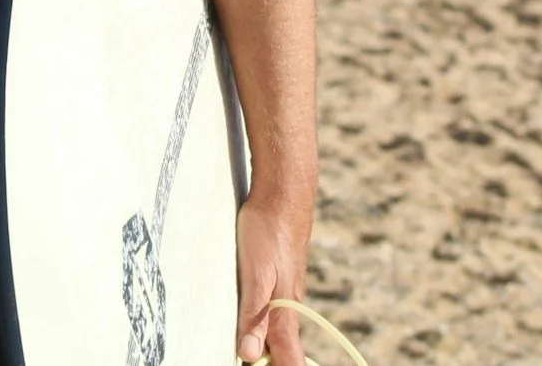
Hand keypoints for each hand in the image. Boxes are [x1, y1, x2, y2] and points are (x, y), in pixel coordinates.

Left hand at [236, 191, 310, 365]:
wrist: (284, 192)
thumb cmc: (269, 229)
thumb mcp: (255, 273)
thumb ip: (254, 314)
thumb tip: (250, 354)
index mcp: (286, 312)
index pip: (290, 359)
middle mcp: (291, 306)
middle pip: (286, 350)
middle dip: (273, 362)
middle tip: (250, 362)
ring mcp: (288, 292)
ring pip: (282, 331)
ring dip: (269, 348)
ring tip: (250, 354)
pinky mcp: (281, 278)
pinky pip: (278, 313)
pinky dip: (267, 328)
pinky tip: (255, 325)